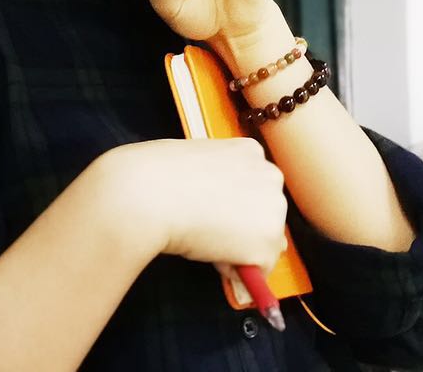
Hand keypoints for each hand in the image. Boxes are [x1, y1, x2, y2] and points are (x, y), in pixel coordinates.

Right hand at [97, 138, 287, 272]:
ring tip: (205, 237)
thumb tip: (228, 211)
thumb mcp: (195, 163)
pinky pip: (258, 270)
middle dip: (242, 227)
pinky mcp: (265, 245)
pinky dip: (237, 271)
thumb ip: (218, 180)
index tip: (209, 207)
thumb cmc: (157, 172)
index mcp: (251, 151)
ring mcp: (273, 211)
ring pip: (264, 242)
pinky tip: (210, 253)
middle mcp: (270, 176)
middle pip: (266, 213)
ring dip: (239, 248)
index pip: (255, 187)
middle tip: (205, 226)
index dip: (232, 203)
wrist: (148, 194)